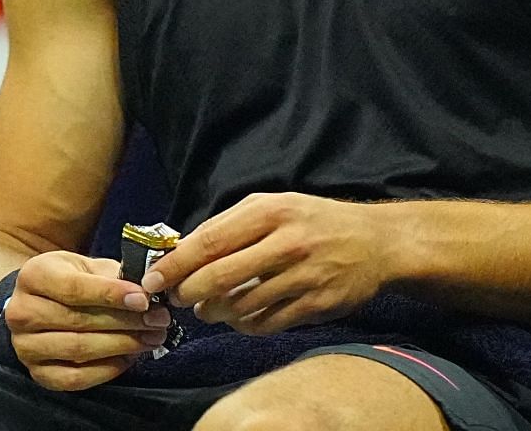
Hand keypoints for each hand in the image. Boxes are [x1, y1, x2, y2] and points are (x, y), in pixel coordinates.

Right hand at [2, 250, 169, 391]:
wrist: (43, 302)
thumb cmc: (72, 279)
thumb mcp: (89, 266)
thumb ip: (115, 276)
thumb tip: (148, 292)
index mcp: (34, 276)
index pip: (75, 288)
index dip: (112, 295)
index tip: (144, 299)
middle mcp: (21, 312)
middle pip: (79, 321)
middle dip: (126, 322)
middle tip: (158, 321)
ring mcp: (25, 346)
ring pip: (78, 350)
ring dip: (121, 345)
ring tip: (151, 338)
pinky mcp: (36, 373)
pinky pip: (74, 378)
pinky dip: (107, 369)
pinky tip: (129, 357)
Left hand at [141, 193, 396, 335]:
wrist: (376, 242)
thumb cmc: (315, 221)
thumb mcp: (275, 205)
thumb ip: (230, 224)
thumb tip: (182, 250)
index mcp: (272, 211)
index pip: (208, 241)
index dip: (175, 265)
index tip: (155, 280)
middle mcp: (287, 242)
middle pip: (217, 278)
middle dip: (188, 293)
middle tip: (180, 298)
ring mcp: (303, 276)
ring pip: (239, 307)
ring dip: (216, 312)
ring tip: (212, 308)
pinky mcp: (316, 304)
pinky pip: (265, 324)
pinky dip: (245, 325)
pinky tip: (243, 316)